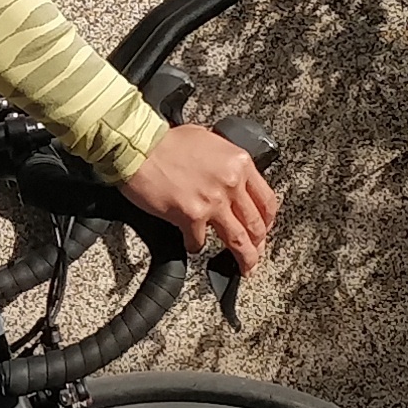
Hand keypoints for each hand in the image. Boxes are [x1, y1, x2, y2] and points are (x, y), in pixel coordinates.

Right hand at [118, 124, 278, 270]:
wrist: (138, 146)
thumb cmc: (166, 141)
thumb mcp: (208, 140)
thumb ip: (225, 160)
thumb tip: (229, 176)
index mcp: (239, 163)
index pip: (267, 199)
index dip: (268, 220)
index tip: (264, 228)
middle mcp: (231, 183)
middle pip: (256, 224)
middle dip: (258, 244)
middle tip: (255, 253)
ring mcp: (213, 201)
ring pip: (238, 240)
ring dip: (244, 258)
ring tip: (244, 268)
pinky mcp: (191, 216)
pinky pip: (199, 241)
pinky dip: (196, 246)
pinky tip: (193, 245)